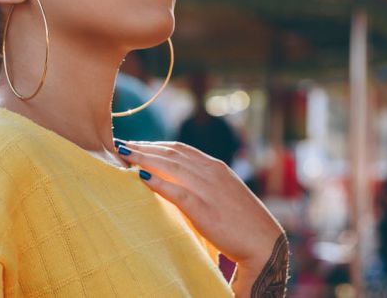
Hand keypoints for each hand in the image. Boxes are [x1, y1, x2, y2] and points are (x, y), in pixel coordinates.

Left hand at [117, 140, 287, 296]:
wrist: (264, 242)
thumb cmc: (243, 222)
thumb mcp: (223, 194)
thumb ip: (204, 184)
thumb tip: (180, 182)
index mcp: (215, 167)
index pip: (180, 149)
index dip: (156, 144)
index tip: (137, 144)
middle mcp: (210, 172)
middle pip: (170, 152)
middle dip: (144, 147)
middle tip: (122, 144)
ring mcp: (207, 188)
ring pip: (170, 165)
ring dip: (144, 157)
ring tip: (123, 154)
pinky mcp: (203, 208)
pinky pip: (176, 190)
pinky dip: (157, 181)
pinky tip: (140, 177)